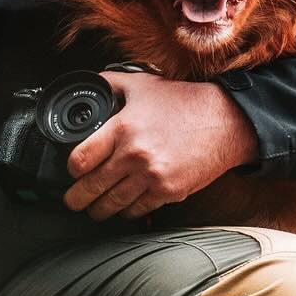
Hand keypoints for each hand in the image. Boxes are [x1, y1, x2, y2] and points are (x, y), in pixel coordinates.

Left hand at [63, 73, 258, 220]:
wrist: (224, 122)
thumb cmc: (183, 102)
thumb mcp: (142, 84)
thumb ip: (110, 83)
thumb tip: (89, 86)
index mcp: (123, 128)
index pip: (80, 159)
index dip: (71, 168)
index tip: (73, 170)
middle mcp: (135, 155)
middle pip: (91, 188)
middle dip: (77, 199)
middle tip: (73, 201)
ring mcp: (152, 176)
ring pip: (112, 205)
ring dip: (99, 210)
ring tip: (94, 209)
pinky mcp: (169, 191)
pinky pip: (138, 210)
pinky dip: (127, 211)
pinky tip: (123, 207)